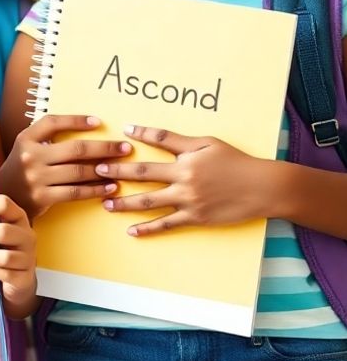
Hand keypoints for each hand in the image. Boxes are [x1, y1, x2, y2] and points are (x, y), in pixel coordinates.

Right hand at [0, 114, 127, 217]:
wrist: (0, 198)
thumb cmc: (20, 171)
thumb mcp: (25, 149)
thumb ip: (45, 139)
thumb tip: (84, 131)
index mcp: (25, 139)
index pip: (53, 122)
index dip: (76, 120)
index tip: (98, 122)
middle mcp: (30, 156)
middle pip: (75, 149)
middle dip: (104, 148)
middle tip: (124, 148)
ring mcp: (36, 178)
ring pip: (78, 171)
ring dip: (104, 170)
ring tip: (121, 168)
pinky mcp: (42, 197)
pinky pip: (75, 192)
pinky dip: (95, 189)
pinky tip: (109, 187)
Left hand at [95, 125, 271, 235]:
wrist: (264, 187)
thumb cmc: (235, 161)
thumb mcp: (206, 143)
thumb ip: (173, 138)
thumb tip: (140, 129)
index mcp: (186, 159)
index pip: (153, 146)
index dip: (132, 141)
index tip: (111, 141)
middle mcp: (184, 180)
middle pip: (143, 176)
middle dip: (117, 173)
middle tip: (96, 170)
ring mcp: (189, 201)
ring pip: (149, 202)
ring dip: (125, 203)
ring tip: (105, 203)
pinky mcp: (195, 218)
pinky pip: (166, 225)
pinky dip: (148, 229)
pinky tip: (131, 231)